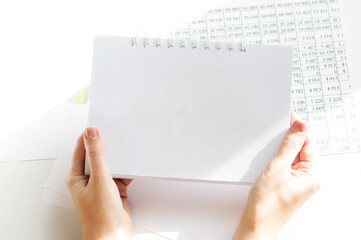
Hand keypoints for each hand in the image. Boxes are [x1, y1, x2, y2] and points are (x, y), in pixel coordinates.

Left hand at [66, 126, 131, 239]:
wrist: (113, 234)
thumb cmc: (100, 215)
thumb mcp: (99, 179)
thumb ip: (96, 155)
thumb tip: (91, 134)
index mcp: (77, 175)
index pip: (82, 148)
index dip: (90, 135)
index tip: (100, 125)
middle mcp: (88, 178)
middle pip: (98, 155)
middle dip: (108, 147)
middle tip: (116, 138)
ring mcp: (102, 183)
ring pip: (111, 163)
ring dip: (119, 160)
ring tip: (125, 157)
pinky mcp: (114, 188)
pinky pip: (121, 173)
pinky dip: (127, 171)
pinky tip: (130, 171)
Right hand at [233, 113, 319, 239]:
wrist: (255, 224)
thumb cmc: (266, 204)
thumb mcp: (277, 168)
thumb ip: (289, 145)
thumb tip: (300, 127)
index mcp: (312, 175)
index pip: (309, 143)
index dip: (298, 129)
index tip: (288, 117)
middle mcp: (307, 179)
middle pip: (301, 149)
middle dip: (288, 139)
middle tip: (275, 131)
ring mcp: (296, 183)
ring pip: (291, 157)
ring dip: (280, 150)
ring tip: (269, 150)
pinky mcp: (286, 185)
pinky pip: (284, 166)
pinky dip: (276, 159)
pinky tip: (266, 159)